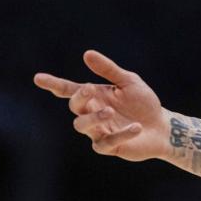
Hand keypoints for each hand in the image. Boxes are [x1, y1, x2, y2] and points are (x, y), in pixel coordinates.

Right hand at [34, 50, 169, 160]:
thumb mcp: (129, 82)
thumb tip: (87, 54)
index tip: (38, 78)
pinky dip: (121, 134)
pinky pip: (106, 142)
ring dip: (94, 117)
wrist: (162, 126)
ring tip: (110, 111)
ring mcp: (99, 131)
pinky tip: (137, 127)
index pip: (69, 91)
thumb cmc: (143, 102)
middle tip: (91, 89)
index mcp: (95, 97)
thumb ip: (109, 70)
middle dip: (80, 98)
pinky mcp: (110, 146)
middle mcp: (92, 113)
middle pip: (75, 107)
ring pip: (82, 126)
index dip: (54, 84)